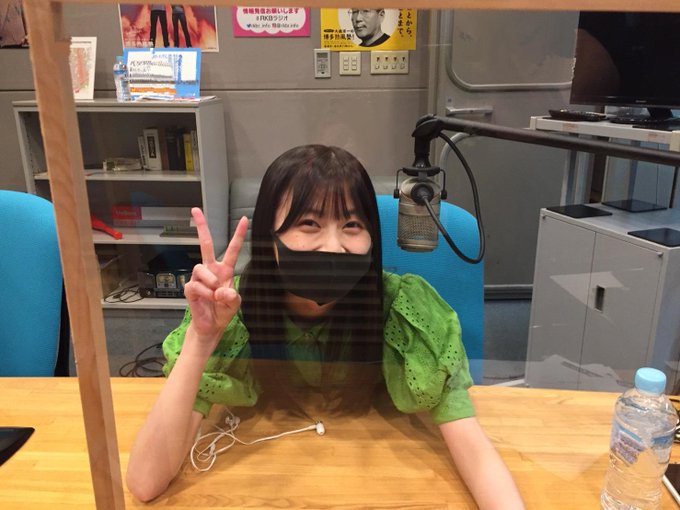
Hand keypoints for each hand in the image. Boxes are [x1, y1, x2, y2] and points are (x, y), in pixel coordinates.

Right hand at [183, 208, 247, 341]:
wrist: (211, 325)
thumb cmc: (223, 310)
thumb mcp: (234, 304)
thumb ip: (231, 296)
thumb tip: (222, 290)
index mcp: (225, 269)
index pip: (233, 249)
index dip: (238, 234)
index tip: (244, 219)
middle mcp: (211, 269)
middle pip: (206, 244)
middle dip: (201, 226)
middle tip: (195, 209)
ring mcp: (199, 277)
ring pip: (200, 268)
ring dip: (210, 282)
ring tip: (215, 295)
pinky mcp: (190, 287)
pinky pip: (196, 285)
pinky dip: (204, 293)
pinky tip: (208, 299)